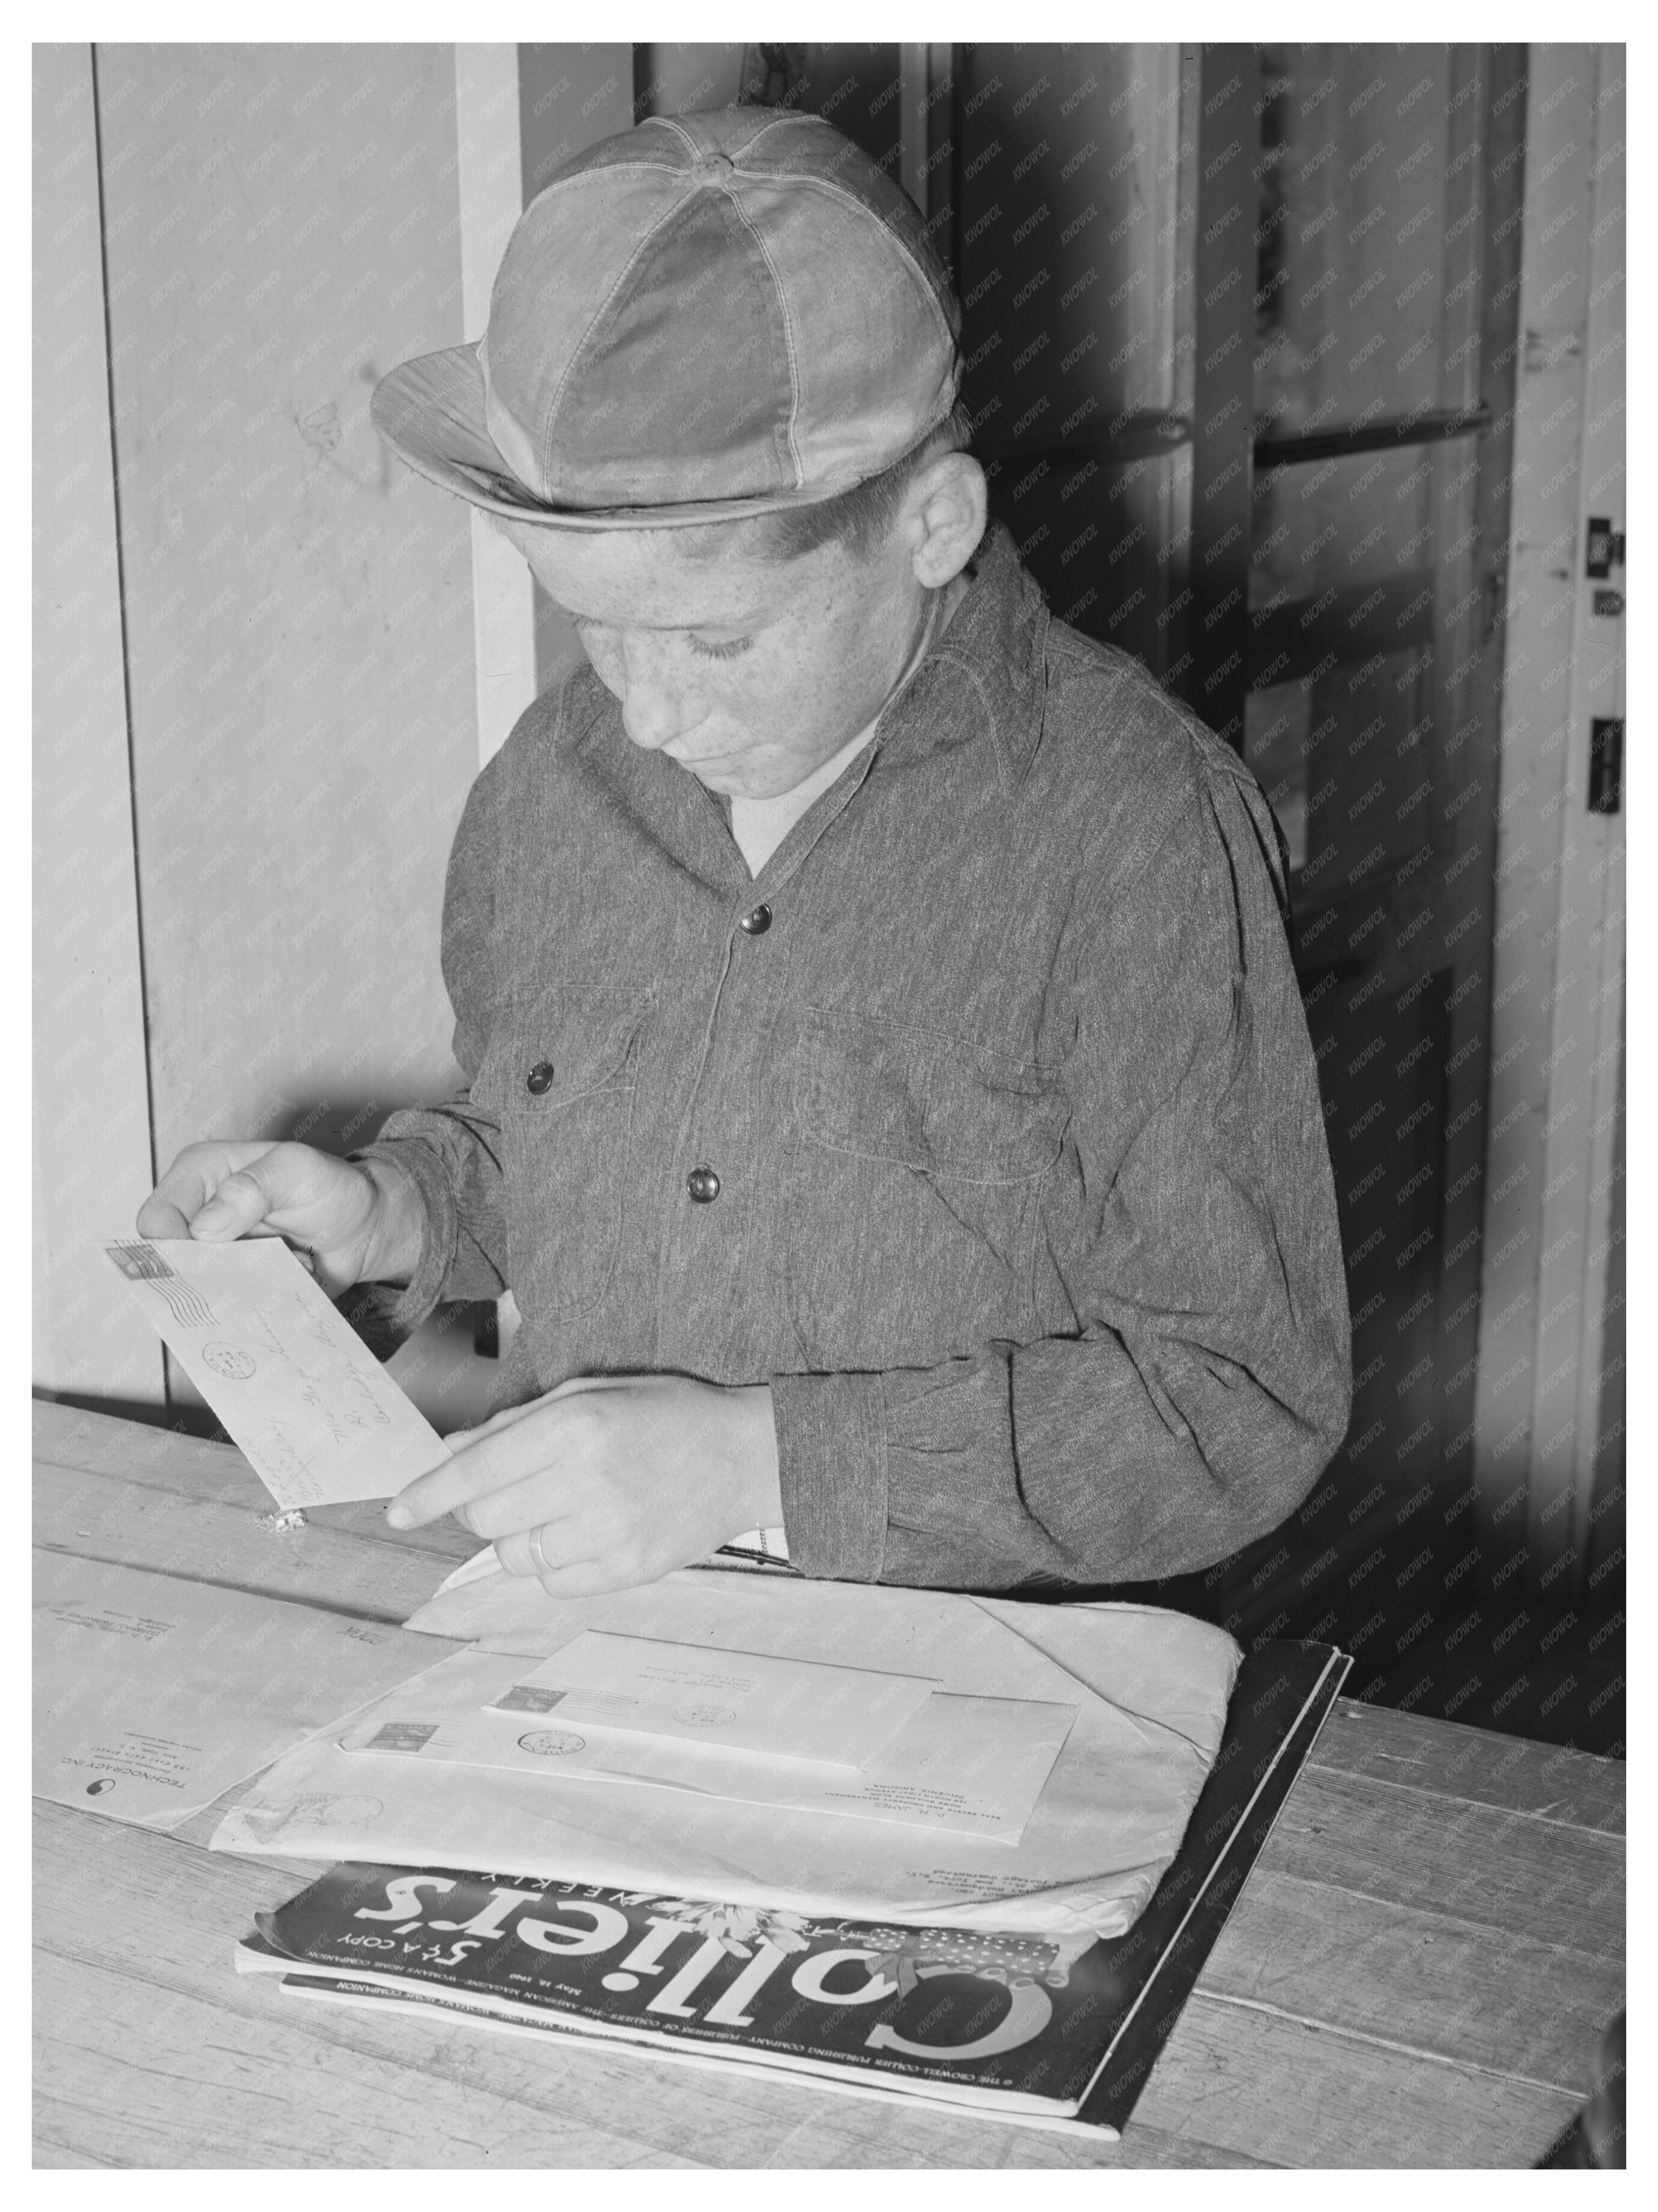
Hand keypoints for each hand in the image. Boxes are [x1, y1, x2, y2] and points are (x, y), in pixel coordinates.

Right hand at [136, 1140, 421, 1295]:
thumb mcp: (297, 1169)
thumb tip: (203, 1229)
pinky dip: (255, 1303)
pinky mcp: (237, 1285)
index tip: (209, 1253)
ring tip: (283, 1265)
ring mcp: (217, 1255)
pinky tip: (286, 1283)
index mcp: (200, 1175)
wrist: (365, 1226)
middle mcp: (199, 1217)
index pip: (157, 1218)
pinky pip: (228, 1309)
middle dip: (208, 1273)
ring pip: (198, 1291)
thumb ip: (251, 1188)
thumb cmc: (330, 1186)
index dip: (171, 1244)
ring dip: (240, 1289)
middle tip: (256, 1263)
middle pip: (169, 1263)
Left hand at [386, 1373, 782, 1596]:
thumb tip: (451, 1454)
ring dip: (518, 1538)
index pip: (476, 1470)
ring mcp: (610, 1530)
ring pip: (515, 1557)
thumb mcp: (590, 1394)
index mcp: (575, 1426)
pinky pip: (554, 1584)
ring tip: (555, 1511)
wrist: (744, 1456)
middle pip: (485, 1519)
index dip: (427, 1493)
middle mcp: (588, 1479)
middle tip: (503, 1494)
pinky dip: (554, 1564)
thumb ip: (516, 1425)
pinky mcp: (629, 1569)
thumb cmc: (664, 1415)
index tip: (398, 1509)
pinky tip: (583, 1534)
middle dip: (476, 1510)